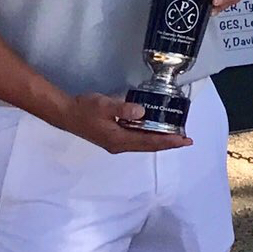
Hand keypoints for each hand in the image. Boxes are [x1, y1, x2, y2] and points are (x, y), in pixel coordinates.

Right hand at [58, 92, 190, 153]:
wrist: (66, 113)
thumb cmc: (85, 109)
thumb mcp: (105, 105)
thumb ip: (124, 109)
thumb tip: (142, 112)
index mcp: (119, 140)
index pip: (149, 142)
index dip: (168, 142)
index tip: (184, 140)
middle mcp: (119, 145)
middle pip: (149, 146)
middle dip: (168, 143)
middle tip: (186, 139)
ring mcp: (116, 142)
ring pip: (143, 143)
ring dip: (159, 140)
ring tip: (175, 135)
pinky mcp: (113, 136)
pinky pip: (136, 138)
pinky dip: (149, 135)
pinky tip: (155, 129)